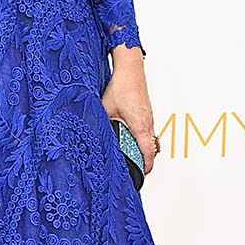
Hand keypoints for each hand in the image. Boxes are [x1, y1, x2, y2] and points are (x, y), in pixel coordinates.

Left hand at [101, 47, 156, 176]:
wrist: (130, 69)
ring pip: (149, 139)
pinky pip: (146, 130)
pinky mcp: (146, 112)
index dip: (145, 167)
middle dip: (142, 160)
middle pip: (151, 149)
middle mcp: (148, 123)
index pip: (148, 153)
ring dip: (142, 148)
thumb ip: (101, 125)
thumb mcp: (105, 110)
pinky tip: (127, 136)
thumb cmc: (121, 87)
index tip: (139, 176)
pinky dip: (140, 137)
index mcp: (140, 126)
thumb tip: (93, 136)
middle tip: (131, 168)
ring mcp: (149, 117)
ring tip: (128, 155)